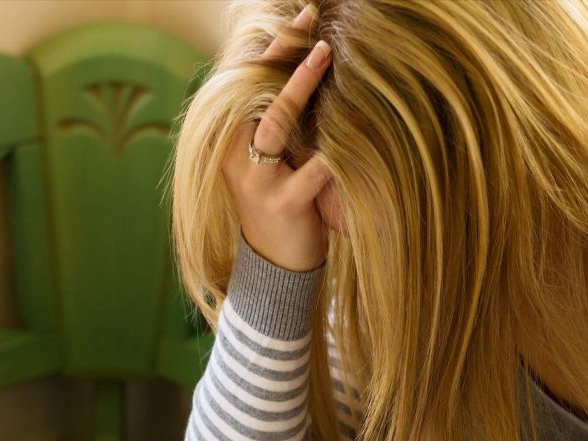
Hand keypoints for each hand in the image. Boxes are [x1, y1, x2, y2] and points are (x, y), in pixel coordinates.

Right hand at [223, 5, 333, 271]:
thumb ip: (282, 124)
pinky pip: (311, 170)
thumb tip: (308, 71)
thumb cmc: (283, 203)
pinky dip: (334, 149)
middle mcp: (236, 156)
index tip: (301, 14)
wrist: (275, 269)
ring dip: (299, 86)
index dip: (271, 45)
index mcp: (231, 141)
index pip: (244, 80)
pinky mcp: (282, 205)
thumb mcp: (275, 160)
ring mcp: (256, 182)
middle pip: (253, 91)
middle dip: (282, 52)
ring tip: (325, 54)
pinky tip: (355, 128)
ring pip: (275, 123)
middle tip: (310, 18)